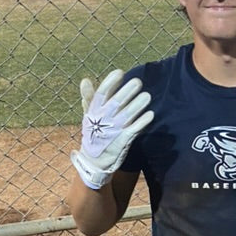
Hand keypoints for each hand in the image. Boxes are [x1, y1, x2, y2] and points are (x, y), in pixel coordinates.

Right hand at [71, 69, 153, 189]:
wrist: (94, 162)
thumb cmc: (94, 134)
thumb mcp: (89, 116)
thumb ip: (89, 98)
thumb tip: (85, 80)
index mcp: (94, 112)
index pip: (101, 94)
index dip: (110, 83)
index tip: (119, 73)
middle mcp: (104, 120)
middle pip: (116, 102)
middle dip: (127, 92)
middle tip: (138, 82)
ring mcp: (114, 130)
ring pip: (127, 115)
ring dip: (138, 105)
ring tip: (147, 96)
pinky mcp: (123, 141)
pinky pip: (134, 130)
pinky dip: (142, 122)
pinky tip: (150, 114)